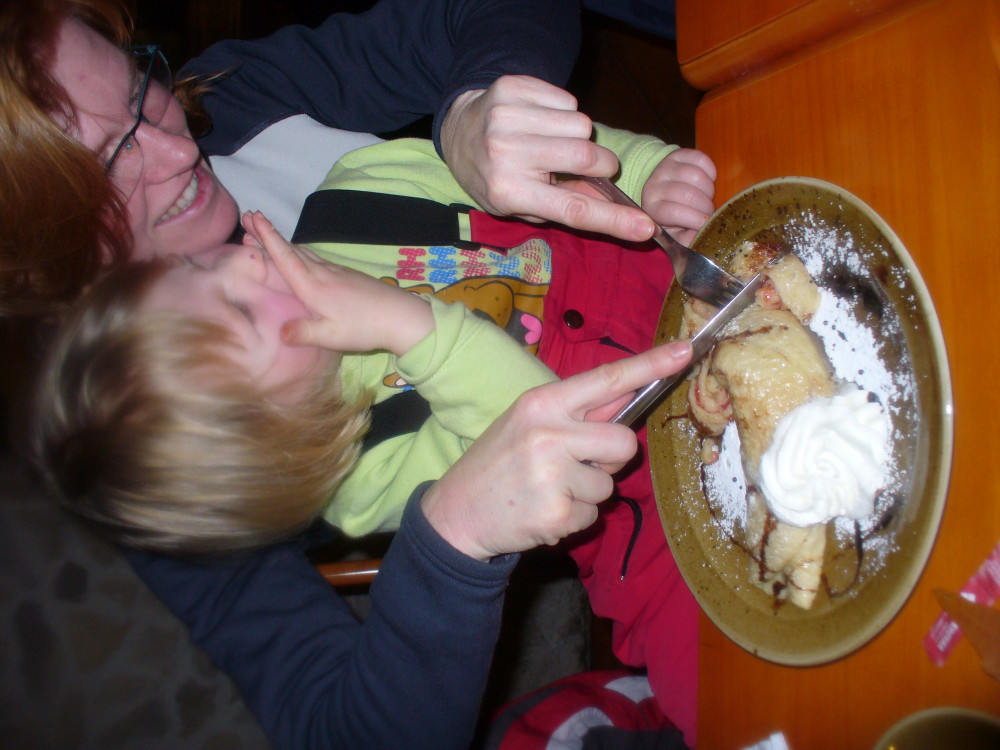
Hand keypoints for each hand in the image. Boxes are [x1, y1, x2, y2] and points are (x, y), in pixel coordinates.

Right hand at [242, 211, 433, 355]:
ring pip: (303, 252)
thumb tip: (280, 332)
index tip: (253, 218)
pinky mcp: (345, 275)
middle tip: (248, 217)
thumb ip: (304, 333)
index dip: (267, 238)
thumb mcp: (331, 336)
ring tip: (264, 233)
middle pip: (290, 249)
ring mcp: (335, 271)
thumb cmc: (364, 327)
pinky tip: (297, 254)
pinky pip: (314, 258)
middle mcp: (322, 273)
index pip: (285, 257)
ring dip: (282, 242)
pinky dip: (298, 252)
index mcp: (313, 286)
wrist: (400, 315)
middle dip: (268, 233)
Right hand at [420, 340, 693, 559]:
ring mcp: (552, 474)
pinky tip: (543, 510)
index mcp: (542, 403)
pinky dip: (574, 517)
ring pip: (609, 485)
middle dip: (611, 459)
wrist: (455, 512)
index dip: (650, 365)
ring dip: (587, 492)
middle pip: (624, 442)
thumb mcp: (527, 423)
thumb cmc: (498, 462)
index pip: (607, 379)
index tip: (685, 350)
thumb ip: (578, 412)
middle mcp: (549, 433)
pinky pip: (593, 513)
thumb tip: (628, 394)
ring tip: (548, 489)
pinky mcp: (556, 513)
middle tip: (576, 466)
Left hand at [440, 75, 656, 241]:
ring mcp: (507, 116)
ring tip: (554, 143)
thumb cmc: (497, 177)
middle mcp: (505, 153)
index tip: (646, 227)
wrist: (459, 133)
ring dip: (578, 137)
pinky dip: (564, 114)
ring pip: (581, 124)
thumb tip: (618, 211)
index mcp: (509, 191)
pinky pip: (568, 100)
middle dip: (601, 163)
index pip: (572, 209)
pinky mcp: (512, 88)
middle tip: (592, 166)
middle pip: (585, 156)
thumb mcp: (523, 205)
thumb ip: (567, 205)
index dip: (613, 219)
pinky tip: (543, 123)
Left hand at [641, 148, 716, 244]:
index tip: (706, 223)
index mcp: (652, 209)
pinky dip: (710, 171)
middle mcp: (654, 186)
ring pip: (696, 176)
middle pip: (688, 194)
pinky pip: (700, 159)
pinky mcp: (676, 155)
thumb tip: (699, 238)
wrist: (662, 190)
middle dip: (706, 205)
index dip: (694, 219)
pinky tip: (709, 180)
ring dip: (709, 189)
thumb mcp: (675, 233)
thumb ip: (686, 239)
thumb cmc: (671, 217)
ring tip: (707, 197)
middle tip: (709, 211)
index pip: (674, 212)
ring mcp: (664, 168)